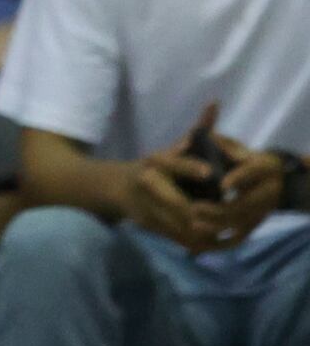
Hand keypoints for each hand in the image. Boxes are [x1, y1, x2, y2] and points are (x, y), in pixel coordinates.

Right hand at [121, 104, 239, 253]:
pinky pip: (177, 237)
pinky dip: (198, 241)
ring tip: (229, 229)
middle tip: (230, 212)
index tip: (208, 173)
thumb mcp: (172, 148)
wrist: (116, 188)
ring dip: (205, 229)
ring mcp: (145, 206)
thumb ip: (197, 131)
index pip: (172, 164)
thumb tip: (215, 103)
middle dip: (204, 210)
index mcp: (155, 163)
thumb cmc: (153, 167)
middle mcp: (147, 184)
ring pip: (179, 222)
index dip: (189, 167)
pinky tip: (216, 240)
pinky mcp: (148, 225)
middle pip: (178, 200)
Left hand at [206, 118, 288, 246]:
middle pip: (244, 205)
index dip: (239, 178)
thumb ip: (220, 142)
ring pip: (240, 223)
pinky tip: (199, 240)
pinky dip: (220, 240)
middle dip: (219, 209)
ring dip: (216, 225)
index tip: (222, 184)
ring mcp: (261, 211)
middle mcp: (267, 191)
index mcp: (263, 167)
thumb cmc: (241, 157)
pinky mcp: (253, 224)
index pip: (253, 172)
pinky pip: (238, 237)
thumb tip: (205, 135)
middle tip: (194, 208)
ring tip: (193, 224)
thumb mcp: (233, 146)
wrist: (269, 179)